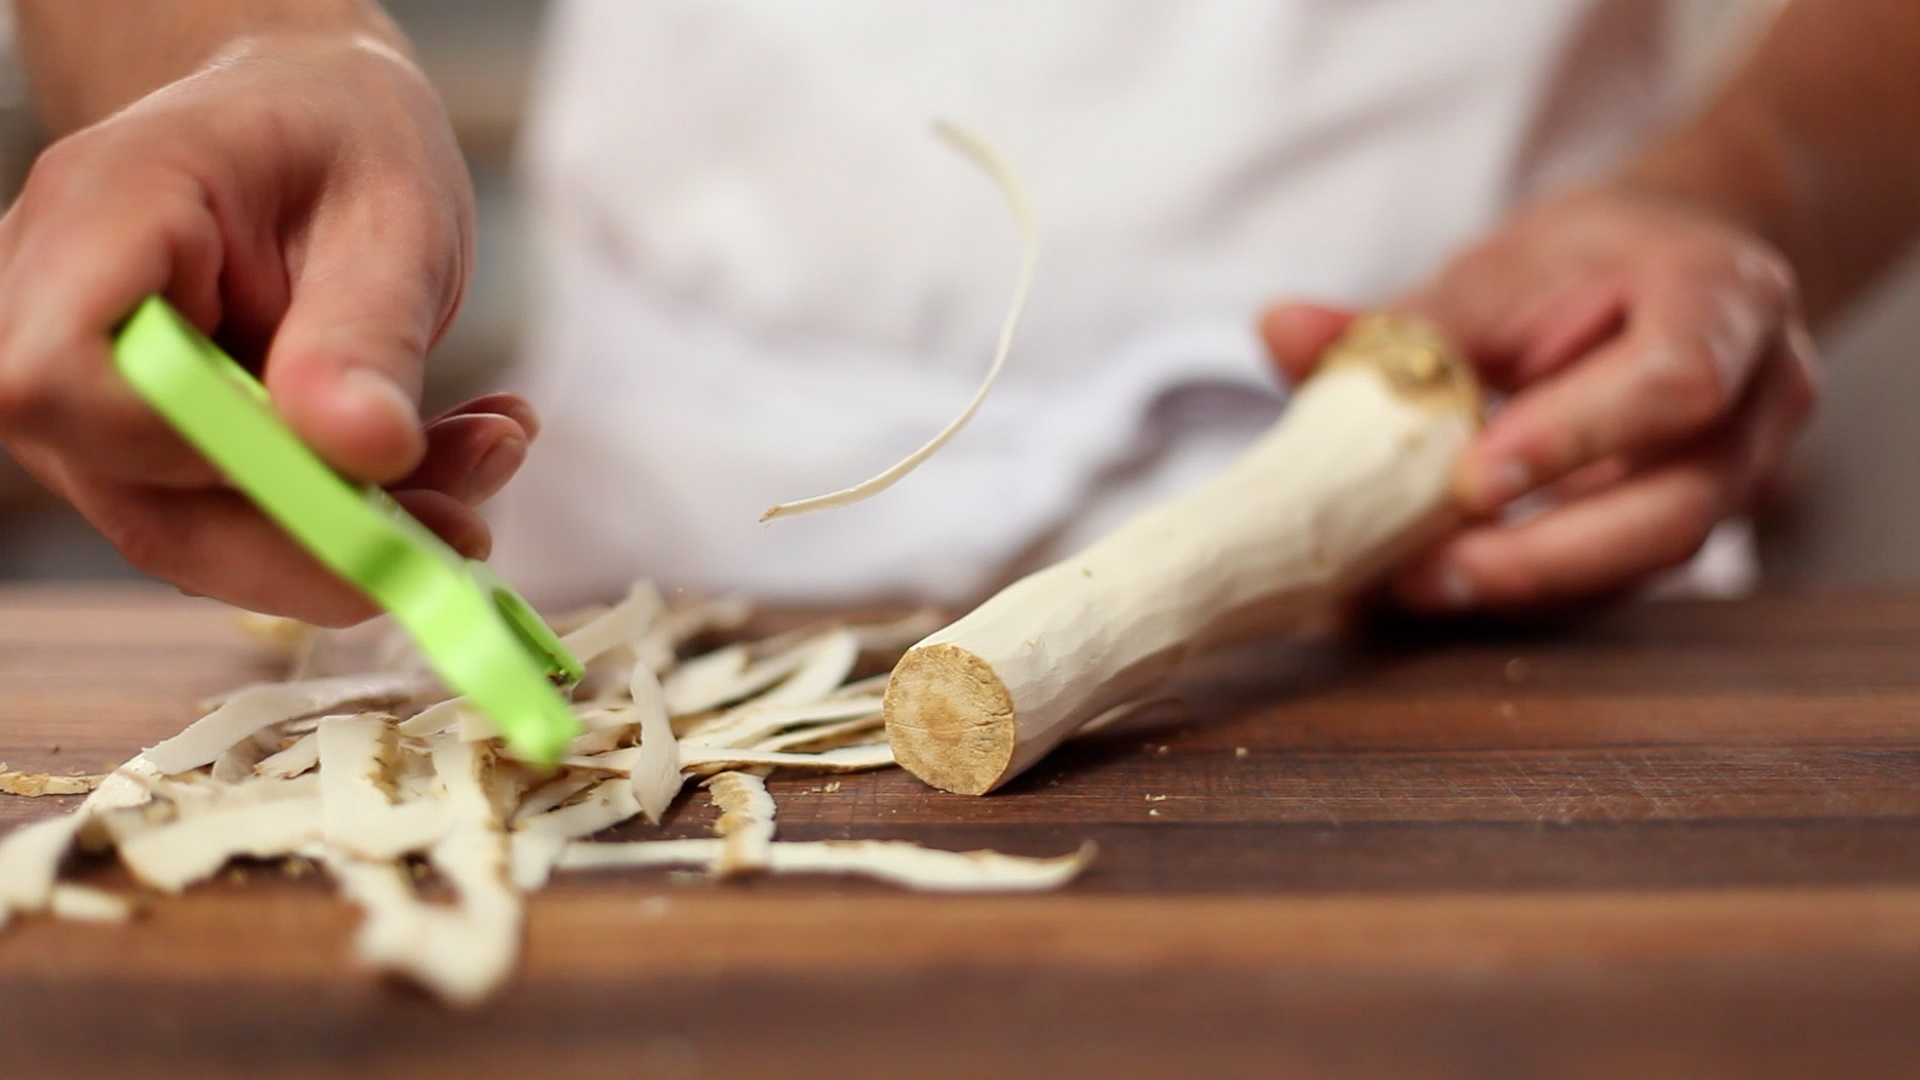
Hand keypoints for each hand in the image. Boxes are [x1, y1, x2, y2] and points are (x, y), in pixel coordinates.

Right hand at [0, 34, 534, 624]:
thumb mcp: (393, 214)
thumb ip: (369, 331)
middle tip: (469, 520)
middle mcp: (52, 316)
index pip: (59, 381)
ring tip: (485, 457)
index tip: (357, 454)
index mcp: (100, 214)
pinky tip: (447, 459)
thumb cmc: (343, 142)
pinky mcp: (144, 454)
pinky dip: (352, 517)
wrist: (317, 127)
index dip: (201, 451)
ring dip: (356, 531)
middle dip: (323, 535)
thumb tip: (365, 448)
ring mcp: (89, 399)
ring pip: (197, 535)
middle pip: (138, 496)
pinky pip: (236, 528)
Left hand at [1262, 187, 1820, 612]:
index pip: (1673, 384)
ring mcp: (1740, 477)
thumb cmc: (1585, 264)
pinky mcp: (1686, 529)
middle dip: (1539, 557)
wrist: (1672, 271)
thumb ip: (1402, 318)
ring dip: (1521, 588)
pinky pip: (1612, 581)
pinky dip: (1519, 594)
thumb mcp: (1499, 268)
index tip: (1471, 480)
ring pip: (1645, 562)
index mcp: (1725, 302)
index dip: (1573, 437)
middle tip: (1419, 576)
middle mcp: (1759, 401)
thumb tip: (1281, 330)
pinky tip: (1426, 592)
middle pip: (1675, 510)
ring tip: (1402, 591)